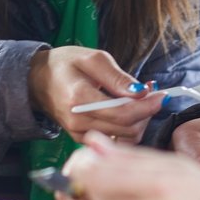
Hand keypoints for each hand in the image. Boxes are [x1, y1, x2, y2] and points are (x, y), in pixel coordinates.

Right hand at [28, 46, 163, 143]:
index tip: (162, 95)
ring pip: (124, 137)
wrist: (37, 81)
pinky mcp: (82, 139)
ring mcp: (79, 134)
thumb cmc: (65, 65)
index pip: (122, 112)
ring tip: (139, 100)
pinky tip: (127, 110)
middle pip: (127, 128)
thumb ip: (118, 77)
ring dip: (139, 120)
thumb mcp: (93, 59)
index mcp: (79, 98)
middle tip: (152, 94)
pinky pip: (115, 140)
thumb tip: (142, 92)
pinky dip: (128, 127)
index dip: (148, 106)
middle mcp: (78, 121)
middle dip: (146, 113)